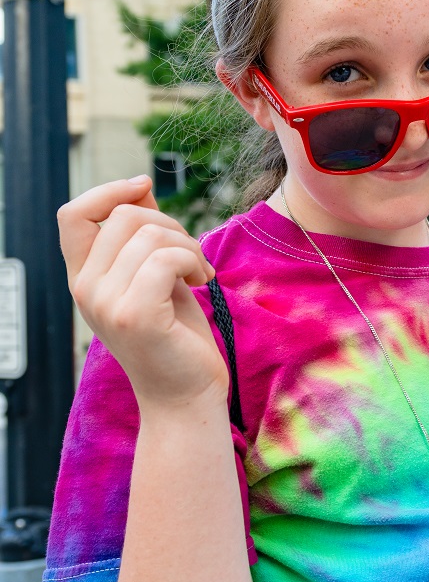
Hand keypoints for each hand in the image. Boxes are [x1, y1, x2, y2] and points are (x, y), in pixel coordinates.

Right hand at [59, 176, 225, 411]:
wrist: (186, 394)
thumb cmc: (175, 335)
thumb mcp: (154, 276)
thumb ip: (142, 237)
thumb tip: (141, 189)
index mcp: (84, 277)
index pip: (73, 214)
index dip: (110, 191)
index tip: (146, 188)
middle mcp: (85, 289)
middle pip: (124, 216)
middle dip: (171, 225)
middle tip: (192, 256)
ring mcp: (106, 303)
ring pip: (150, 235)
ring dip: (189, 246)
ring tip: (199, 271)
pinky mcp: (135, 315)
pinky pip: (165, 259)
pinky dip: (193, 261)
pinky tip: (203, 281)